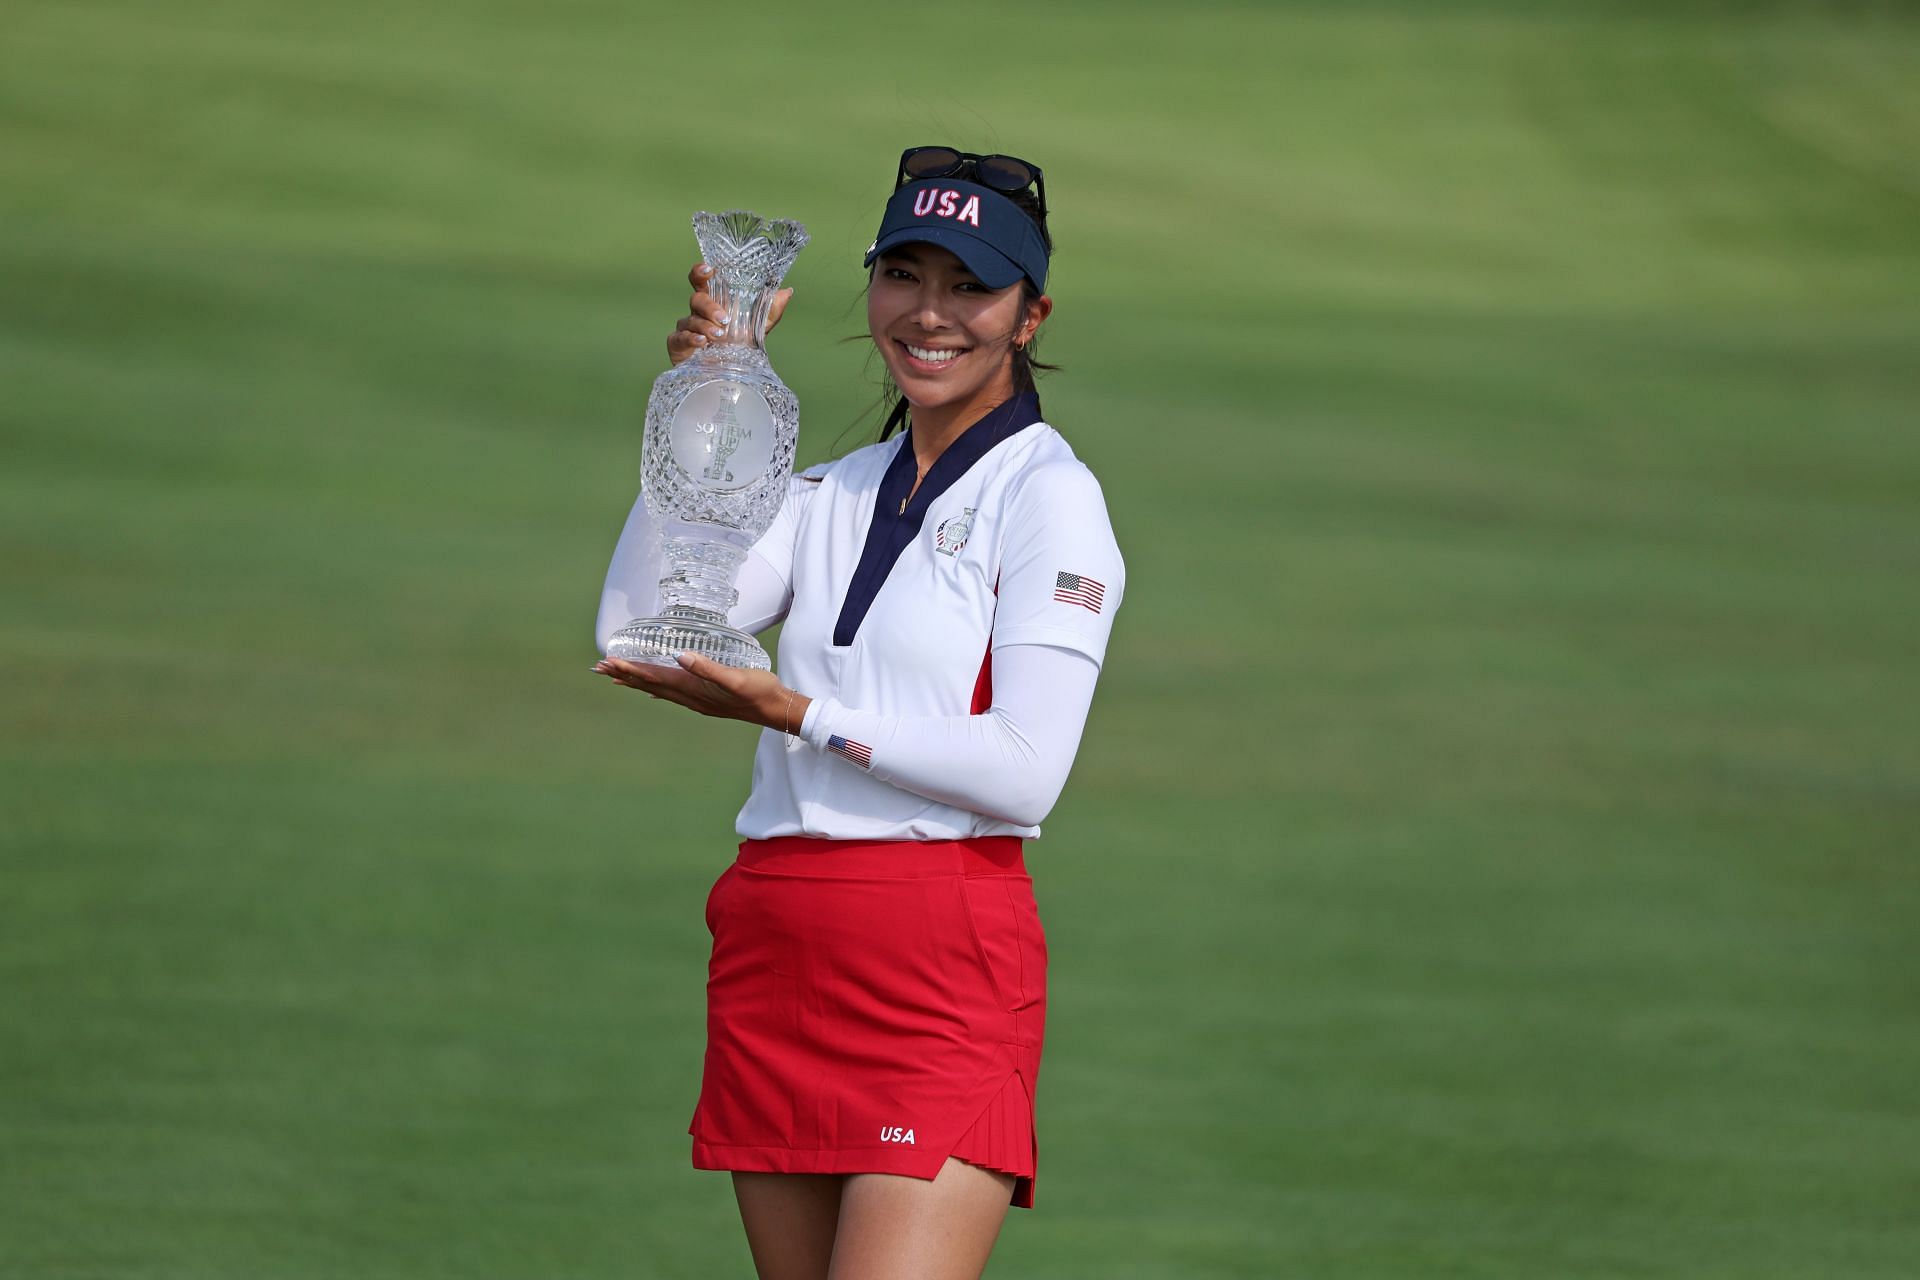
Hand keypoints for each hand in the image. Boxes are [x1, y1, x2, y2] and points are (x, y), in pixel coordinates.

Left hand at [592, 652, 807, 733]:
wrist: (776, 709)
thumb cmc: (759, 691)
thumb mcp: (735, 677)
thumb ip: (708, 668)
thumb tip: (681, 657)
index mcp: (693, 689)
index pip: (654, 677)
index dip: (630, 669)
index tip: (608, 662)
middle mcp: (690, 697)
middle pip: (649, 684)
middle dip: (623, 675)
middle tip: (598, 668)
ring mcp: (696, 701)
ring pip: (657, 689)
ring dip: (635, 682)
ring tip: (614, 678)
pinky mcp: (704, 700)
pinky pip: (671, 693)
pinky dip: (655, 688)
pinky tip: (650, 689)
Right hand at [668, 263, 793, 365]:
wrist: (727, 375)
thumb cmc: (738, 346)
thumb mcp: (759, 327)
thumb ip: (772, 309)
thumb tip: (787, 291)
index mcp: (714, 301)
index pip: (701, 280)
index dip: (701, 272)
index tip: (709, 270)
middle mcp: (698, 312)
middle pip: (697, 299)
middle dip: (710, 306)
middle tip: (724, 319)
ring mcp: (686, 328)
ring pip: (690, 319)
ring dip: (705, 326)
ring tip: (719, 336)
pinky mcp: (678, 345)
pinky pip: (679, 338)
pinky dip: (690, 339)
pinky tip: (701, 343)